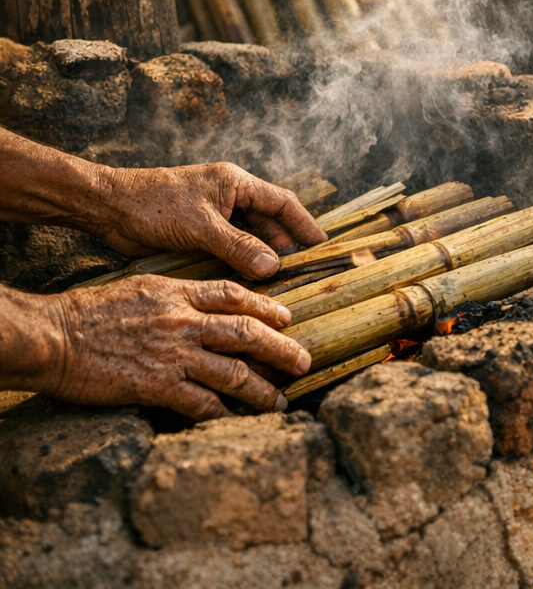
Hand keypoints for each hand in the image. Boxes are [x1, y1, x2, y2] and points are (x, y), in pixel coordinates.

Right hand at [30, 277, 310, 419]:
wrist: (54, 336)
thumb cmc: (90, 312)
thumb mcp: (141, 287)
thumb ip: (176, 295)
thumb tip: (203, 306)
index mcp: (178, 293)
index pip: (235, 295)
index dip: (267, 306)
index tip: (287, 318)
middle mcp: (183, 322)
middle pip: (247, 332)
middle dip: (281, 349)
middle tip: (303, 362)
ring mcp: (173, 354)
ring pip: (234, 372)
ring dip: (262, 390)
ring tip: (279, 402)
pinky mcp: (157, 386)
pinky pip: (201, 403)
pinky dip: (223, 413)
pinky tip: (235, 420)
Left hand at [93, 163, 325, 278]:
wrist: (108, 209)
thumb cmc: (153, 204)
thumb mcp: (201, 226)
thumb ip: (238, 246)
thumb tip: (273, 266)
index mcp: (236, 184)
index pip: (282, 202)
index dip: (304, 223)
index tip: (322, 245)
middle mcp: (229, 198)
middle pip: (269, 221)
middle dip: (286, 244)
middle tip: (303, 270)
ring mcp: (215, 216)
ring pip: (250, 237)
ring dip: (263, 256)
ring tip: (281, 281)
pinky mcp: (199, 234)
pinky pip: (230, 249)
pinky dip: (242, 263)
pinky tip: (250, 281)